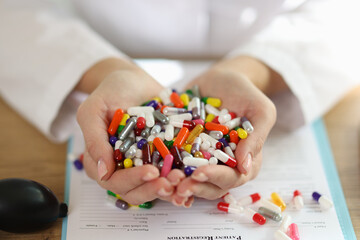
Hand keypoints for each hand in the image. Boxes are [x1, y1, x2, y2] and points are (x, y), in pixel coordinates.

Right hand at [76, 58, 183, 204]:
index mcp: (100, 159)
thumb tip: (103, 172)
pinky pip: (169, 171)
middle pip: (134, 189)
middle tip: (171, 181)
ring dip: (168, 187)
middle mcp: (121, 166)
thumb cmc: (110, 91)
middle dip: (153, 188)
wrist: (133, 80)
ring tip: (183, 179)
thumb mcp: (94, 110)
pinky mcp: (160, 156)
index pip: (113, 180)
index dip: (132, 180)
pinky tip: (192, 176)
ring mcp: (142, 162)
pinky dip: (180, 177)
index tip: (151, 172)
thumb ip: (95, 139)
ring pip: (153, 185)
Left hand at [174, 56, 278, 200]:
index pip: (232, 177)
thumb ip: (256, 137)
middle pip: (210, 185)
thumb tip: (245, 167)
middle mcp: (222, 164)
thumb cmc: (246, 93)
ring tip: (164, 180)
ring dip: (177, 183)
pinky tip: (152, 167)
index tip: (199, 173)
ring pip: (190, 178)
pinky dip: (164, 166)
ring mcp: (202, 157)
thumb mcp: (260, 110)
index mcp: (244, 160)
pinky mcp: (184, 148)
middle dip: (194, 187)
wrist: (222, 78)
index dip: (216, 178)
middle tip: (177, 185)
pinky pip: (174, 160)